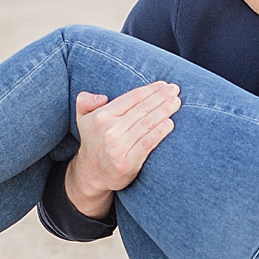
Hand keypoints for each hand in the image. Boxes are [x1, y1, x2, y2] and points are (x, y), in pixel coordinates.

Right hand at [65, 85, 178, 215]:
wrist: (91, 173)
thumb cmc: (93, 140)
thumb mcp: (82, 118)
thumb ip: (85, 101)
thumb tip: (102, 98)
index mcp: (101, 117)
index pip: (131, 98)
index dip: (150, 90)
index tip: (164, 85)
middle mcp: (109, 131)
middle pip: (141, 109)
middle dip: (161, 97)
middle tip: (175, 90)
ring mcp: (118, 148)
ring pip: (147, 124)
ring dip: (164, 111)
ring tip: (176, 103)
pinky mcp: (127, 163)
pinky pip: (147, 143)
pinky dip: (160, 132)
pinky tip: (170, 123)